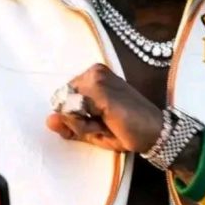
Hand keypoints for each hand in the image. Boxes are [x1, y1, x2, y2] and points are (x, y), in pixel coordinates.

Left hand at [46, 64, 162, 152]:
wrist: (155, 132)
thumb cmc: (126, 131)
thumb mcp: (92, 131)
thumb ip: (69, 126)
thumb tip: (49, 119)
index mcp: (92, 76)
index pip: (62, 100)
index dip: (73, 119)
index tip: (98, 123)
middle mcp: (93, 71)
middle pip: (62, 103)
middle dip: (77, 121)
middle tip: (104, 125)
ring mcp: (95, 77)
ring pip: (67, 108)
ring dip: (82, 124)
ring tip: (107, 124)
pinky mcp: (99, 87)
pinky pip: (74, 112)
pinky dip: (86, 126)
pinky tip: (107, 124)